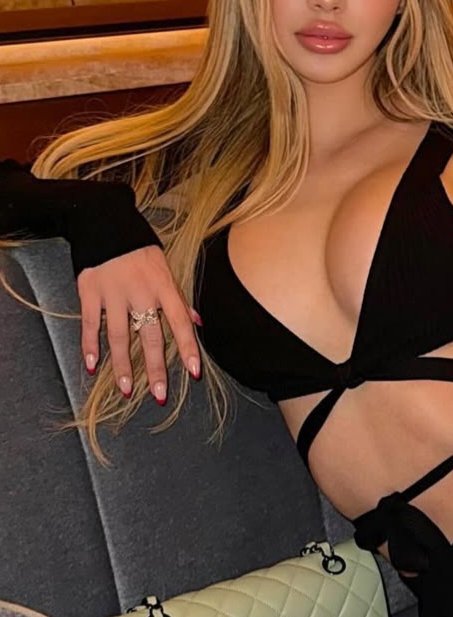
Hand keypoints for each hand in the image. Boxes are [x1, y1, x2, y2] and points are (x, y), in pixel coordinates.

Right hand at [76, 245, 200, 402]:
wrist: (104, 221)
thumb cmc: (141, 251)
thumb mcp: (166, 269)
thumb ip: (180, 299)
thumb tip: (199, 323)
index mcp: (164, 287)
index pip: (180, 323)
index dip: (188, 348)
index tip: (194, 372)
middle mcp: (141, 292)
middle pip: (150, 336)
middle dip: (156, 368)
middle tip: (159, 395)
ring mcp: (114, 292)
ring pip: (120, 335)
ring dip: (123, 366)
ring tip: (127, 390)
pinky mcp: (89, 290)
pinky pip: (90, 323)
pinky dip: (90, 345)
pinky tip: (92, 366)